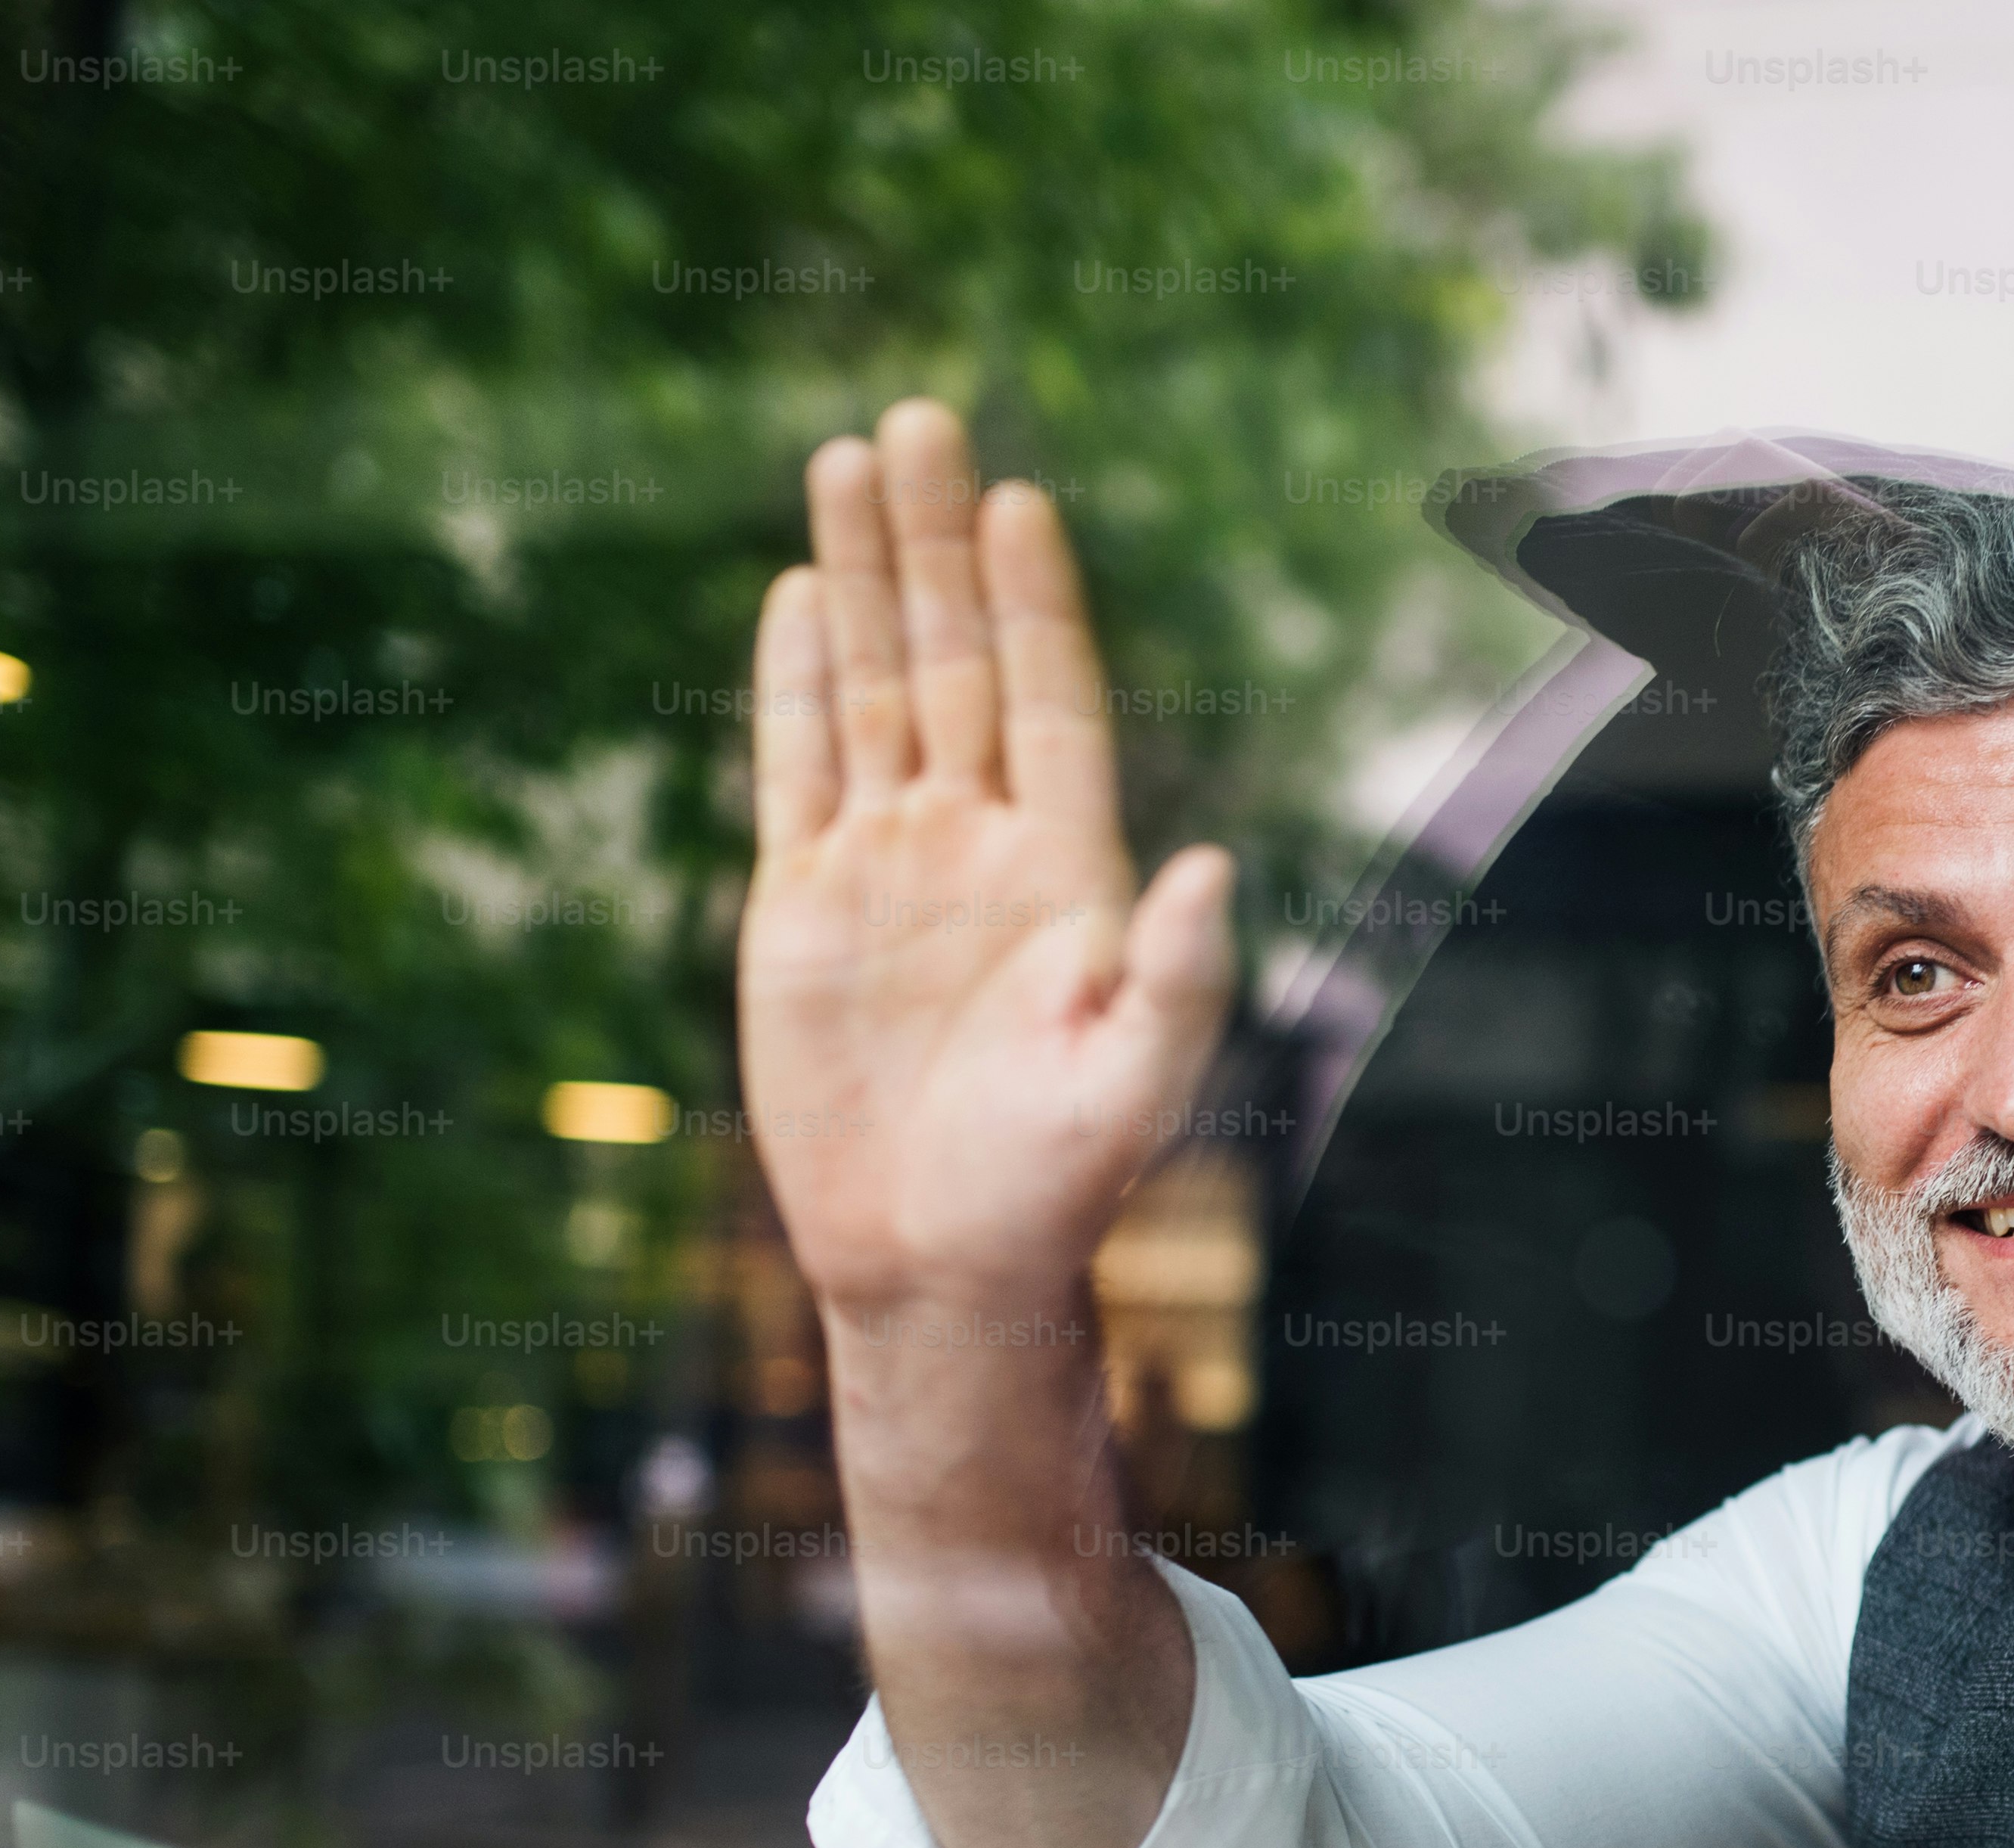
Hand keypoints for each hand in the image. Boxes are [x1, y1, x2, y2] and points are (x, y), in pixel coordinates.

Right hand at [738, 396, 1235, 1318]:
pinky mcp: (802, 904)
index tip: (1019, 500)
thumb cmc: (1056, 1186)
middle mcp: (978, 845)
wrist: (940, 1261)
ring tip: (850, 459)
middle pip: (956, 662)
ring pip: (875, 687)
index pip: (1050, 701)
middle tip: (917, 420)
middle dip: (936, 544)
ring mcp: (887, 865)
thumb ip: (1182, 974)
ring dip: (865, 577)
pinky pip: (797, 766)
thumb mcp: (1138, 1082)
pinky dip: (799, 680)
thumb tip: (1215, 864)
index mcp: (1069, 871)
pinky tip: (806, 593)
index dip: (1035, 601)